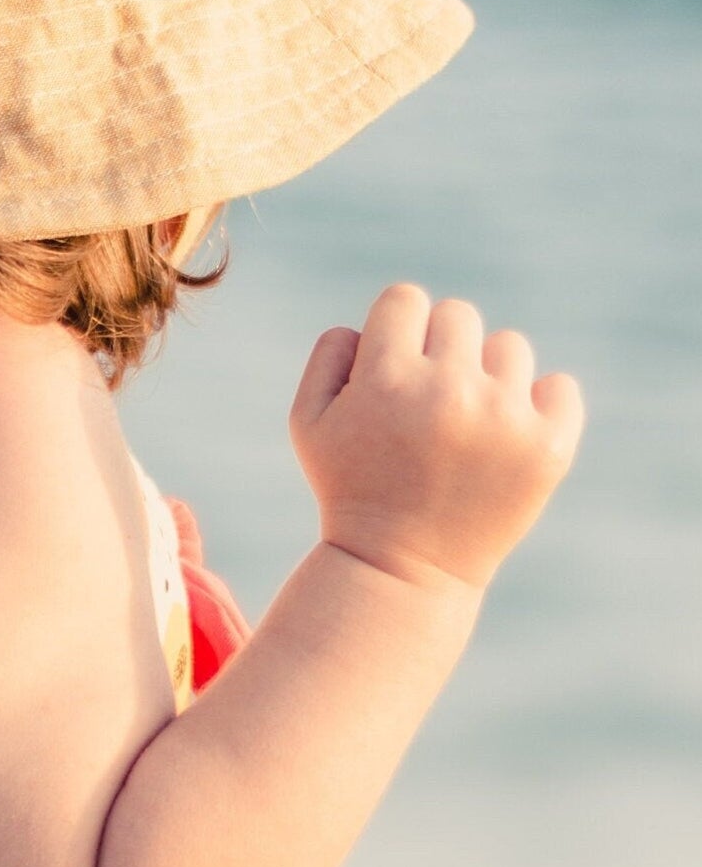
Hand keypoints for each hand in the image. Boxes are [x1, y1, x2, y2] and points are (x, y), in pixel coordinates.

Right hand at [289, 285, 584, 591]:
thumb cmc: (350, 485)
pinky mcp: (548, 448)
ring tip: (464, 422)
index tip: (392, 366)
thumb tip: (371, 323)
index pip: (405, 299)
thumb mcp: (307, 421)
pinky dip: (540, 402)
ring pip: (509, 346)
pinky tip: (506, 432)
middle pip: (457, 314)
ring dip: (486, 374)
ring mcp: (504, 418)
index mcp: (387, 377)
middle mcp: (448, 390)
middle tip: (426, 400)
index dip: (395, 328)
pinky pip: (560, 386)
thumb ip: (328, 354)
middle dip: (438, 348)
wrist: (402, 567)